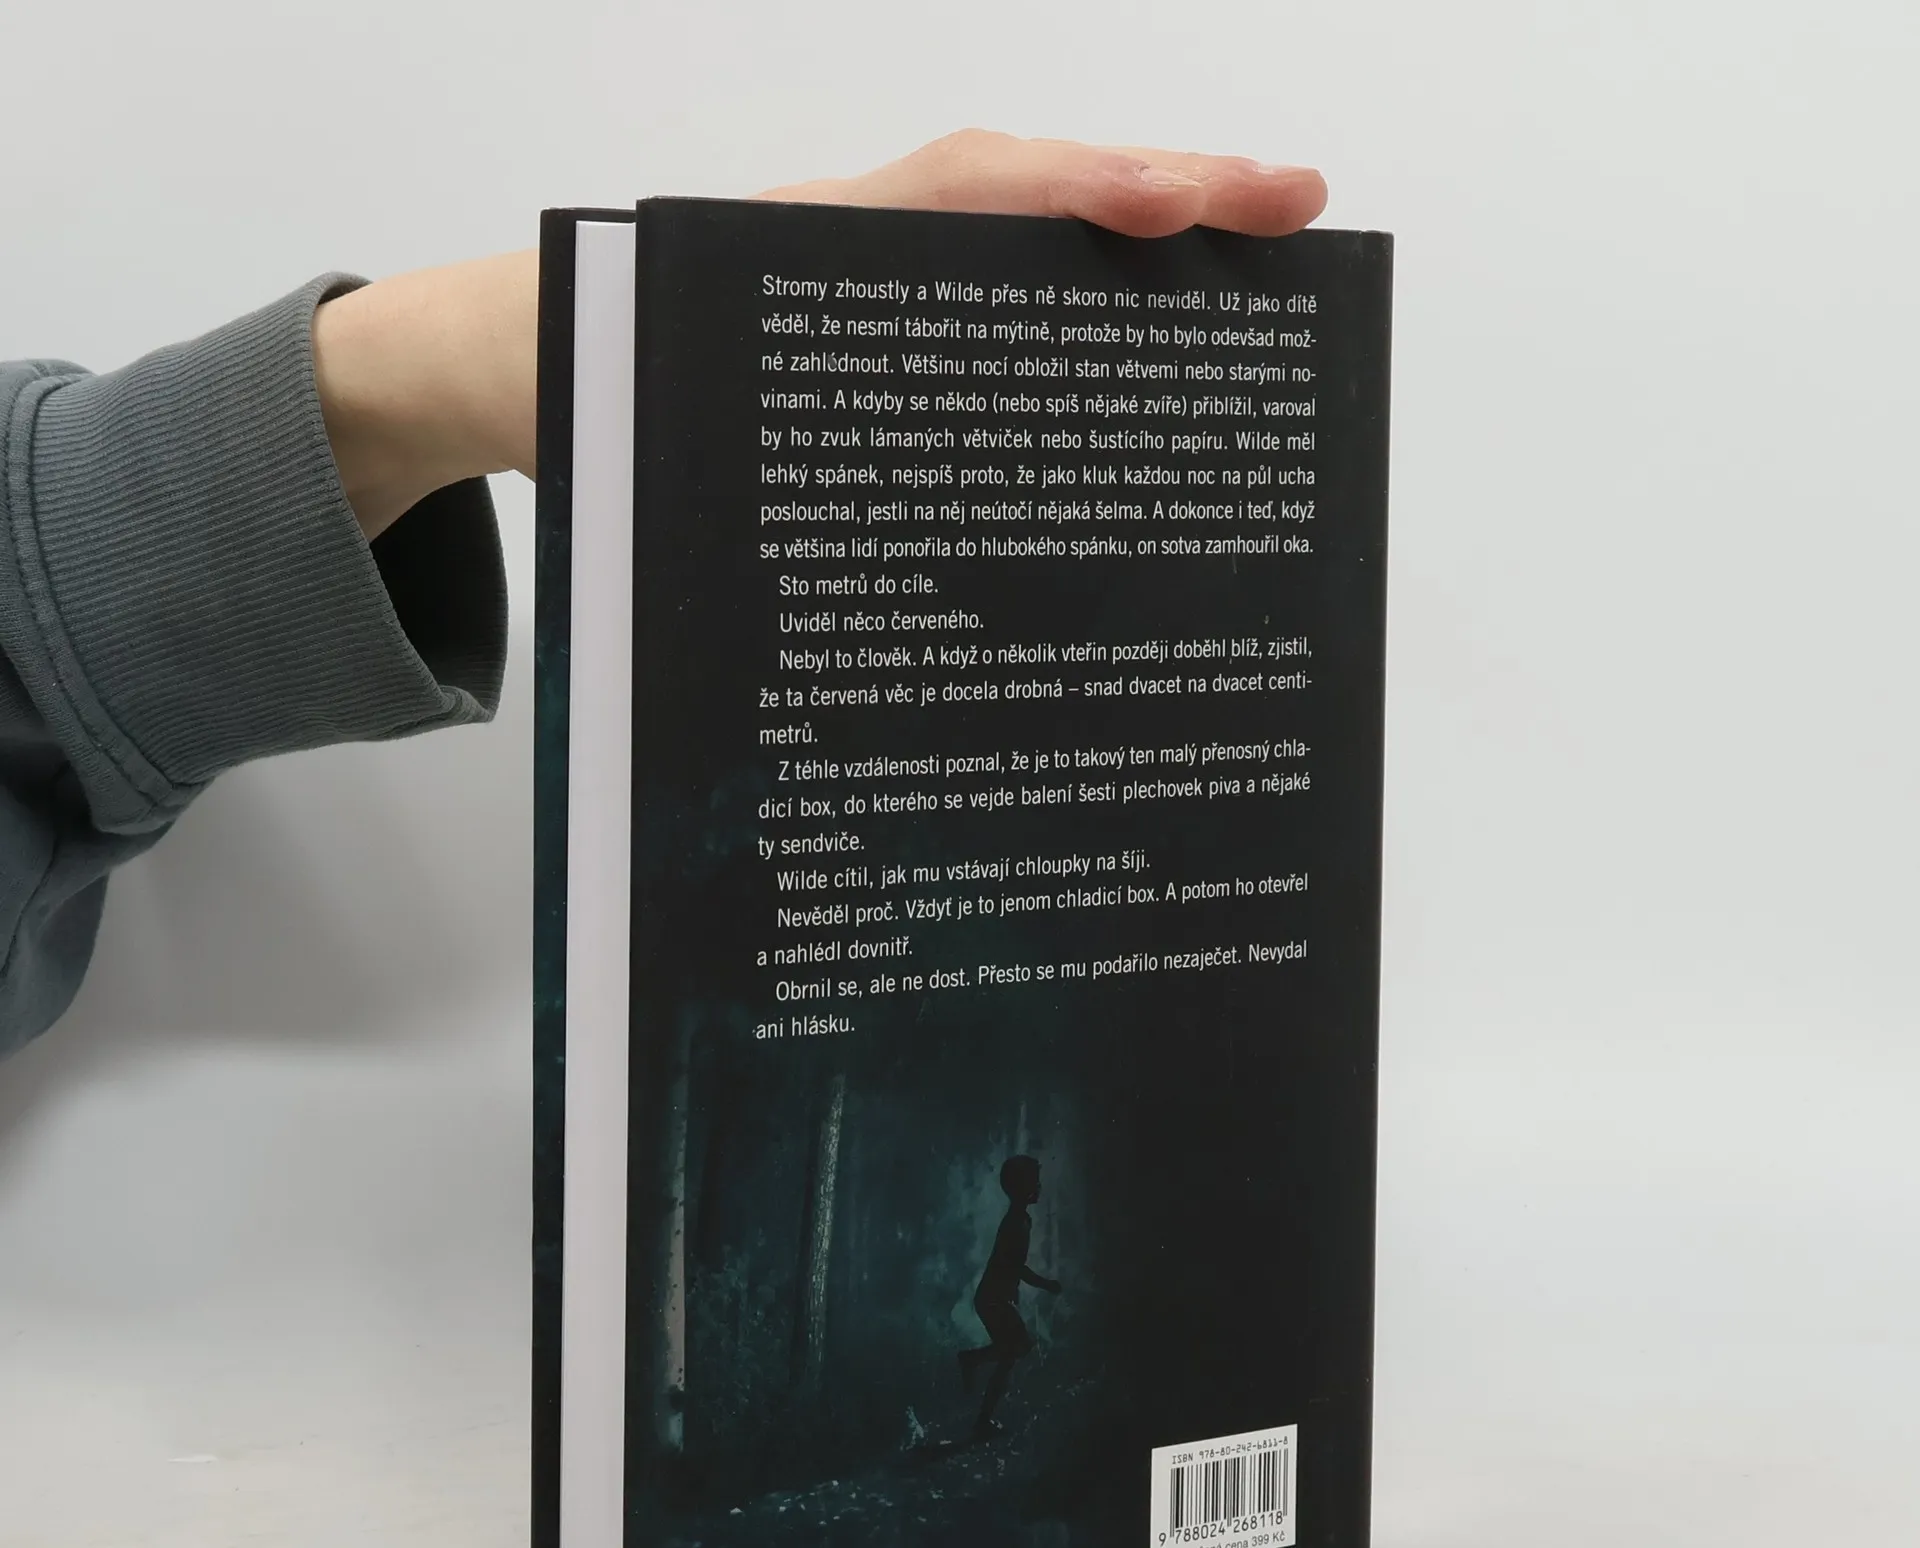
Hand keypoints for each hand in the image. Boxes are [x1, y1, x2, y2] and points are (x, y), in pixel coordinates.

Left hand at [313, 130, 1325, 536]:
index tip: (1182, 203)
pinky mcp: (892, 340)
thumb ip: (723, 389)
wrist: (518, 371)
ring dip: (1146, 255)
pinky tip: (1150, 357)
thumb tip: (775, 511)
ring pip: (1031, 250)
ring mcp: (889, 289)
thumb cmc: (588, 368)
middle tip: (1297, 204)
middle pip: (1037, 199)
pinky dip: (1082, 311)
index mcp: (821, 238)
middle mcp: (873, 246)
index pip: (971, 190)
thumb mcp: (650, 366)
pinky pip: (999, 305)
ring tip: (1263, 272)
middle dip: (1169, 198)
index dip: (1078, 193)